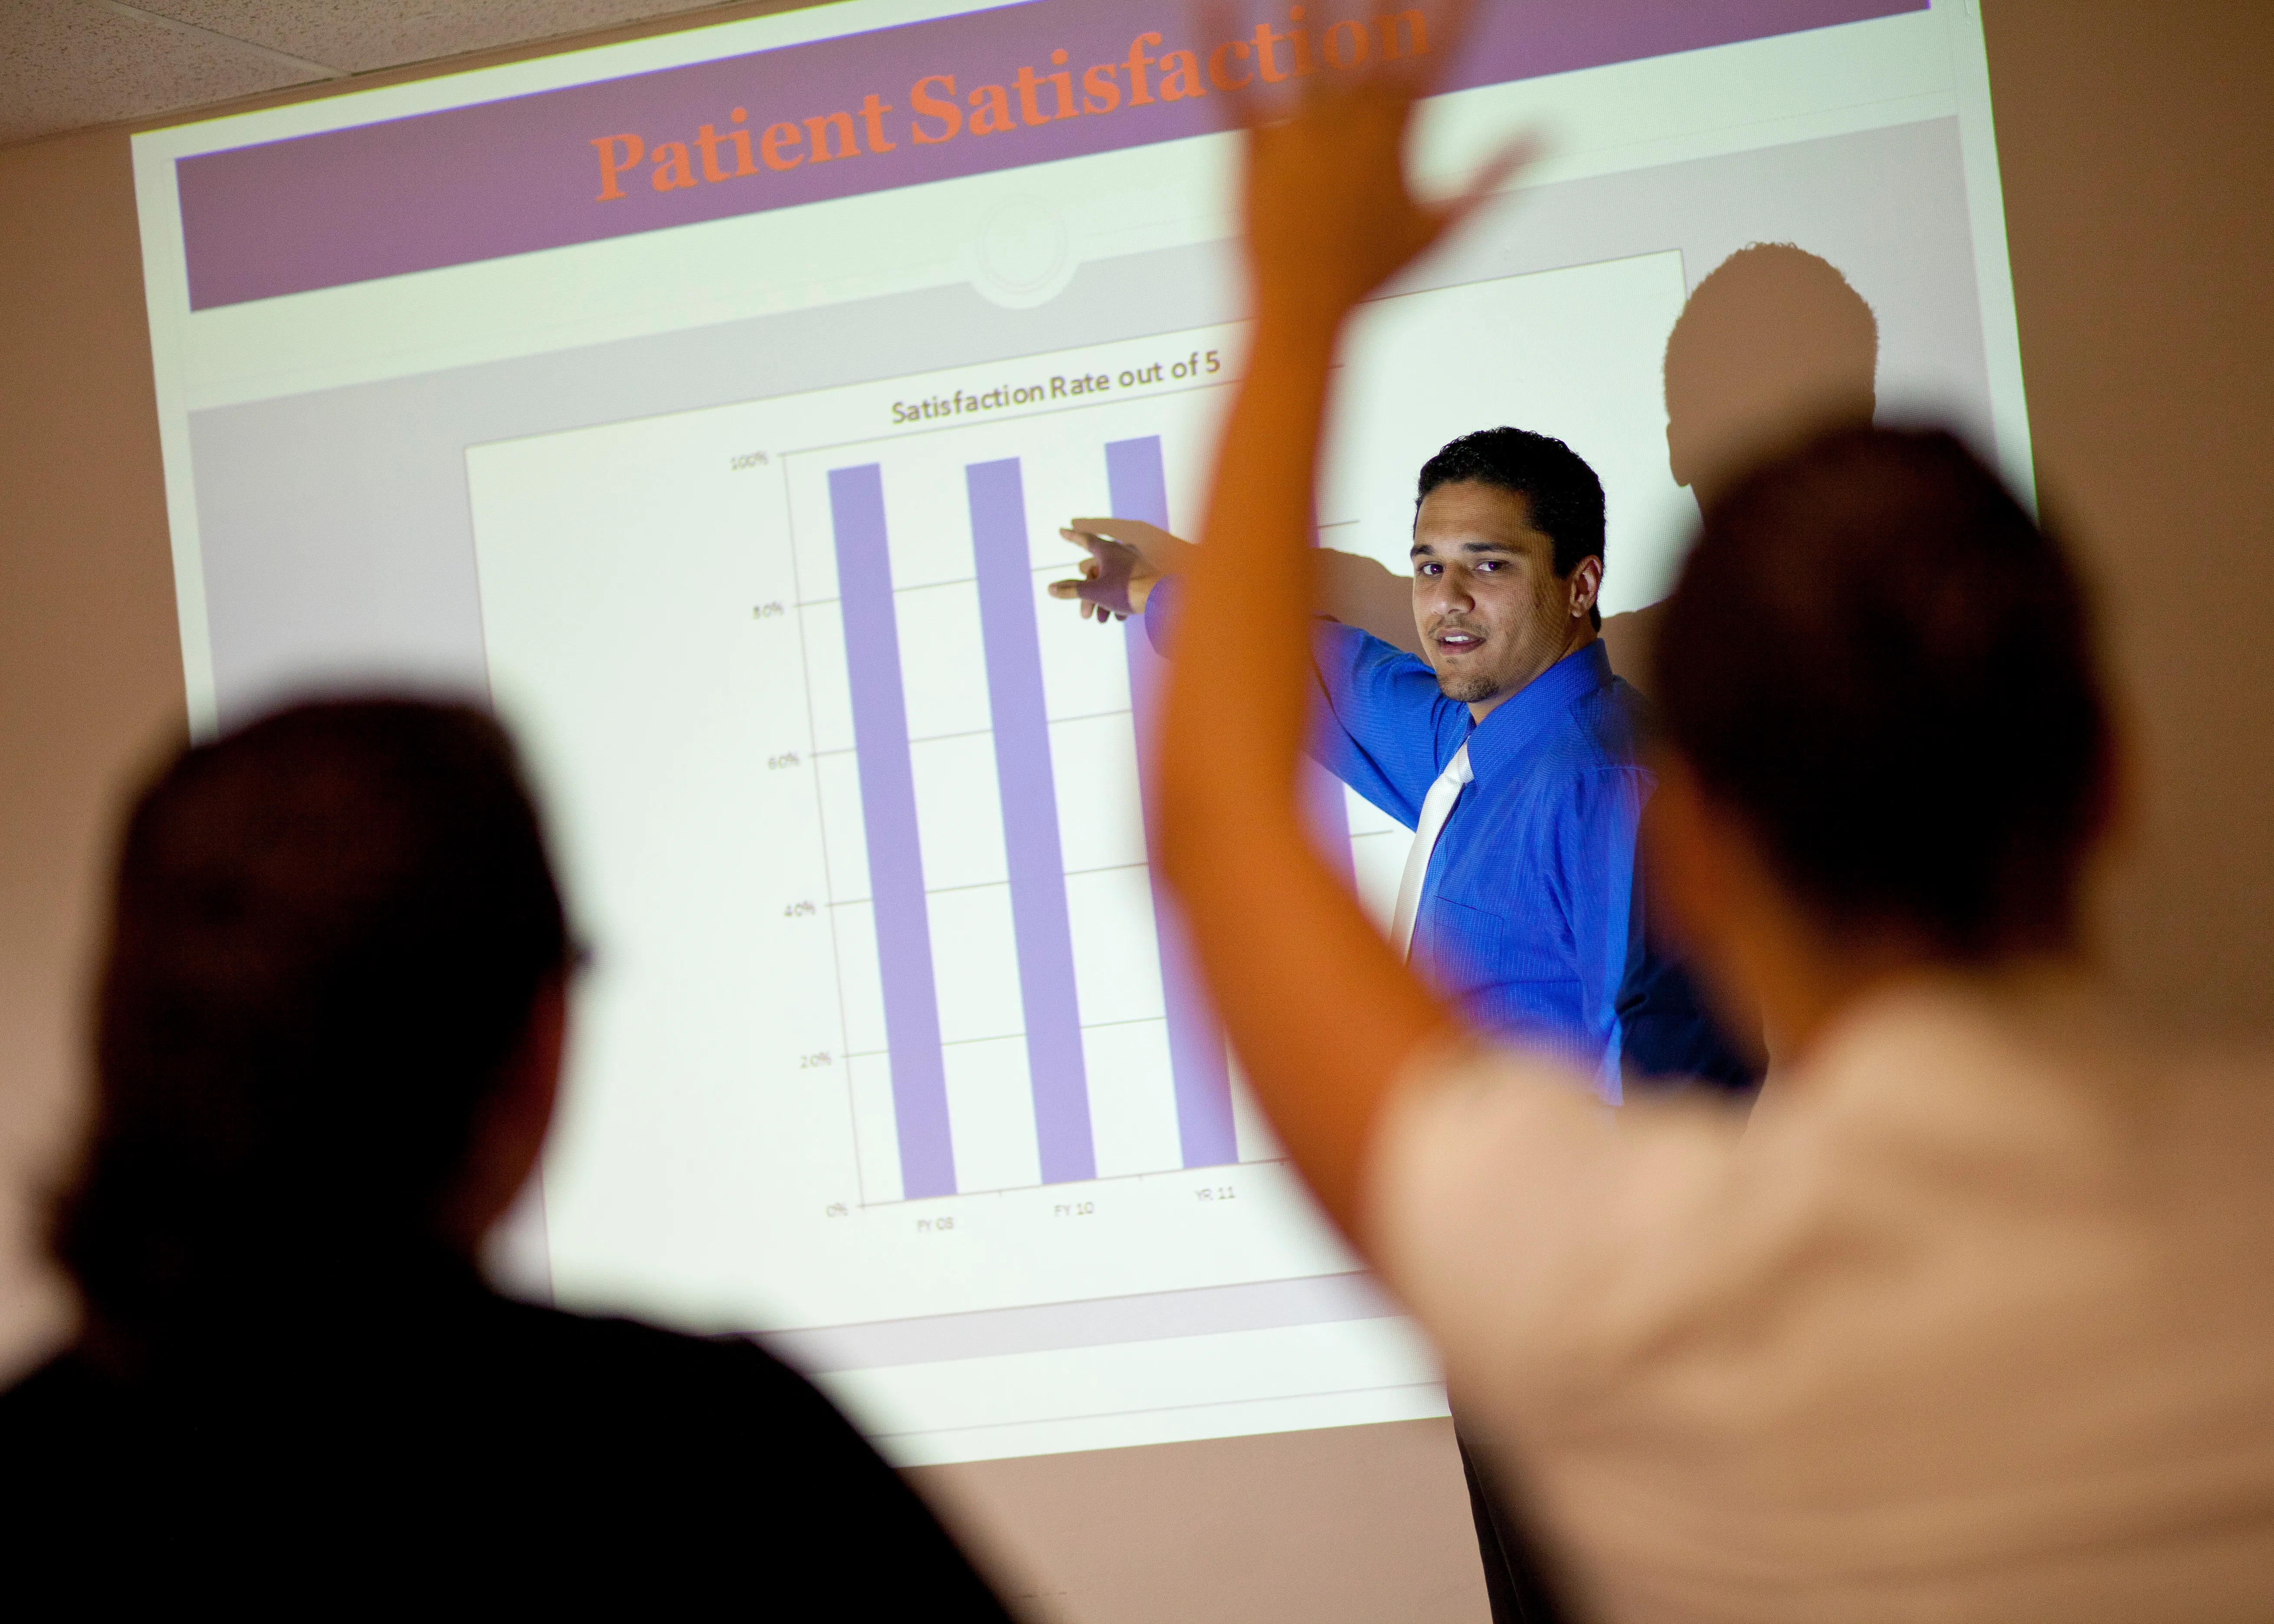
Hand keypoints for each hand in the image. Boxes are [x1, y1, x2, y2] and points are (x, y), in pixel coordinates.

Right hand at [1048, 520, 1189, 622]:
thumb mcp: (1095, 592)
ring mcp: (1134, 563)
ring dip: (1103, 601)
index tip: (1061, 530)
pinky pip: (1125, 585)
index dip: (1071, 537)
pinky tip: (1120, 616)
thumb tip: (1050, 589)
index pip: (1084, 539)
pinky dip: (1118, 599)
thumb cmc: (1129, 590)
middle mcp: (1121, 552)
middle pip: (1096, 572)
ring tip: (1104, 620)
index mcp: (1107, 550)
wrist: (1164, 597)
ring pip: (1110, 581)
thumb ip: (1072, 590)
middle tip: (1085, 615)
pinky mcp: (1144, 575)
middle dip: (1088, 595)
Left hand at [1230, 3, 1534, 334]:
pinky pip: (1232, 85)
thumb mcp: (1445, 227)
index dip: (1453, 13)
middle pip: (1367, 37)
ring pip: (1304, 50)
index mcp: (1396, 136)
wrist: (1304, 315)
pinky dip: (1218, 41)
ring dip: (1308, 7)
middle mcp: (1350, 126)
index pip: (1433, 54)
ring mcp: (1298, 135)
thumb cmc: (1371, 278)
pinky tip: (1209, 2)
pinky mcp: (1248, 150)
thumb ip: (1496, 173)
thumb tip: (1547, 135)